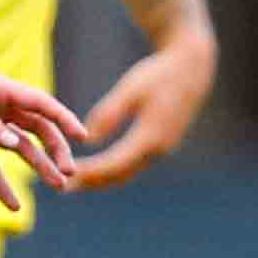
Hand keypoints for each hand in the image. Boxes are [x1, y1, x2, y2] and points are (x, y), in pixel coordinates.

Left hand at [0, 67, 84, 211]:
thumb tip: (15, 142)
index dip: (63, 119)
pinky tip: (15, 206)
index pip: (40, 104)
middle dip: (56, 150)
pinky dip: (3, 186)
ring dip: (39, 167)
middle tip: (69, 173)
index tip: (83, 135)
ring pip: (21, 150)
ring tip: (59, 187)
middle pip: (37, 130)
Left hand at [67, 32, 217, 191]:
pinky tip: (98, 168)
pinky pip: (135, 165)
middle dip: (93, 182)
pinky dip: (115, 170)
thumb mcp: (131, 89)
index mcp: (150, 137)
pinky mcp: (162, 145)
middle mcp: (159, 150)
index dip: (91, 173)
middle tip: (66, 188)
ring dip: (103, 179)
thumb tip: (89, 139)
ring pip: (129, 173)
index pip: (114, 164)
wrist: (192, 70)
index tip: (69, 177)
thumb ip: (110, 114)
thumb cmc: (159, 75)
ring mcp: (163, 150)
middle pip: (121, 175)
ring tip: (77, 182)